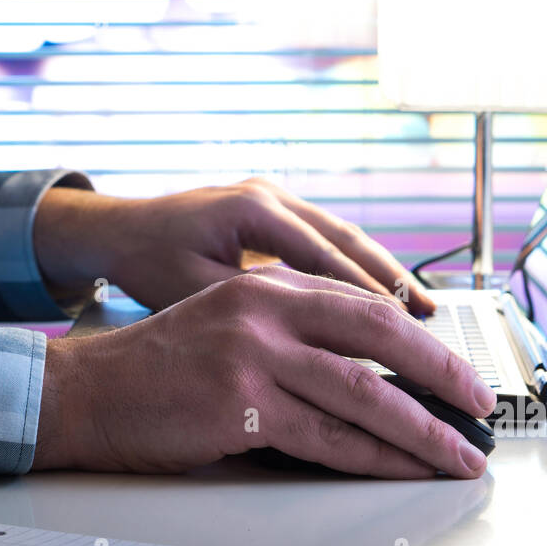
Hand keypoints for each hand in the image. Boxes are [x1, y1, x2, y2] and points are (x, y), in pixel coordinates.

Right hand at [31, 266, 493, 477]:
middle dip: (443, 374)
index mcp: (269, 284)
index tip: (454, 370)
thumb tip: (370, 373)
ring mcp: (254, 354)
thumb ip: (294, 332)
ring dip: (423, 429)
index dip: (421, 342)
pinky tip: (402, 467)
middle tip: (480, 404)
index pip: (366, 307)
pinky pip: (327, 438)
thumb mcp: (230, 321)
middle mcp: (266, 308)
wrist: (88, 390)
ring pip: (365, 392)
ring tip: (457, 452)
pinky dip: (375, 457)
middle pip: (381, 337)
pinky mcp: (242, 404)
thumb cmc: (159, 366)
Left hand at [35, 177, 434, 313]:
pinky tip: (380, 300)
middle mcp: (272, 197)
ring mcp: (276, 200)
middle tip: (429, 319)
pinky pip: (328, 242)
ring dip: (383, 274)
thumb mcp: (188, 289)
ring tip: (420, 313)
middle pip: (349, 239)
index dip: (366, 294)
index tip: (402, 328)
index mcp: (252, 209)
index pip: (324, 255)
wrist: (116, 229)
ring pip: (345, 238)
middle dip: (393, 280)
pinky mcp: (273, 214)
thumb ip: (244, 310)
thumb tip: (298, 349)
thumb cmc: (144, 259)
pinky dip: (357, 271)